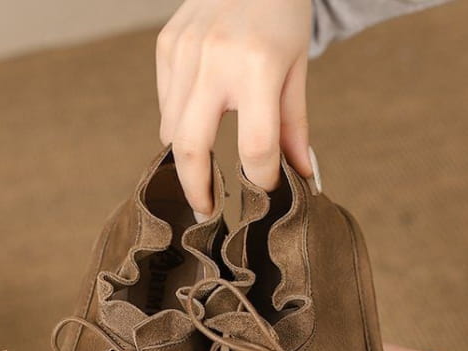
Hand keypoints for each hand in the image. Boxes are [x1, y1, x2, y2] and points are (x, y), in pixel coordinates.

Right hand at [156, 0, 313, 215]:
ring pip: (171, 131)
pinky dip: (179, 124)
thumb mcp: (296, 68)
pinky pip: (166, 105)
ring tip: (204, 173)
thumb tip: (301, 178)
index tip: (264, 192)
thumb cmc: (282, 13)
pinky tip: (198, 123)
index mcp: (257, 66)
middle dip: (197, 190)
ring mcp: (183, 52)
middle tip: (207, 214)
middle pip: (190, 148)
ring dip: (187, 159)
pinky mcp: (166, 46)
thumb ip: (293, 128)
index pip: (255, 147)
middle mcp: (213, 59)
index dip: (262, 179)